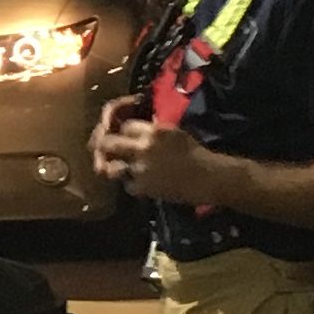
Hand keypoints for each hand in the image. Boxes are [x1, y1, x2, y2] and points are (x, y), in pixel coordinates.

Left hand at [94, 112, 213, 202]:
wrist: (207, 177)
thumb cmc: (195, 153)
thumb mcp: (173, 133)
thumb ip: (153, 131)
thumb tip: (138, 130)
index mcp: (152, 131)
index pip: (126, 126)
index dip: (124, 132)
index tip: (126, 137)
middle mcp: (143, 147)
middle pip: (109, 143)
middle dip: (107, 147)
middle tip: (109, 152)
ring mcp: (140, 168)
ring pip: (113, 167)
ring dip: (117, 169)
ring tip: (122, 170)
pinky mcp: (143, 186)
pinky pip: (128, 185)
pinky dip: (133, 185)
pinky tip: (142, 184)